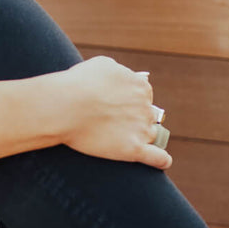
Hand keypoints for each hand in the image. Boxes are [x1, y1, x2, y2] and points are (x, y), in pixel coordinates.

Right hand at [44, 55, 171, 170]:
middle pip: (148, 115)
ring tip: (126, 140)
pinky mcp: (134, 149)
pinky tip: (162, 163)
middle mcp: (146, 107)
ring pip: (152, 135)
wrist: (65, 106)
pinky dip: (161, 160)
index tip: (116, 106)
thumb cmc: (79, 83)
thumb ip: (121, 71)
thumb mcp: (103, 65)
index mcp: (141, 86)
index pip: (144, 96)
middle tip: (112, 122)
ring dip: (143, 137)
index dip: (130, 101)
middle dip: (135, 118)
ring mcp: (142, 129)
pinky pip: (158, 158)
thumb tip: (128, 78)